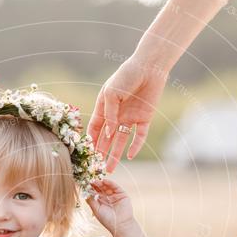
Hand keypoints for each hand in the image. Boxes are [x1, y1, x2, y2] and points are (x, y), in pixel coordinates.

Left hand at [86, 178, 134, 235]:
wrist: (120, 225)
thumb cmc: (107, 220)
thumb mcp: (96, 210)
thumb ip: (91, 201)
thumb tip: (85, 193)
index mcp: (101, 202)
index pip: (96, 193)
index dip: (91, 188)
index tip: (85, 184)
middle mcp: (108, 197)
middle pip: (101, 188)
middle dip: (96, 184)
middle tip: (90, 180)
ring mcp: (115, 195)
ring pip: (108, 187)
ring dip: (102, 183)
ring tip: (96, 181)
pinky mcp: (122, 194)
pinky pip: (116, 187)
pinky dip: (110, 183)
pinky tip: (105, 181)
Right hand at [87, 56, 168, 172]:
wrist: (149, 68)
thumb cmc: (126, 76)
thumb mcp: (112, 93)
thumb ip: (109, 114)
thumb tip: (108, 134)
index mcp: (104, 107)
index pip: (94, 128)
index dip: (91, 140)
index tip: (87, 154)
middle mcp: (116, 115)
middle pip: (106, 138)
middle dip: (101, 152)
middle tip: (97, 167)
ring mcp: (130, 118)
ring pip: (121, 141)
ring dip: (115, 154)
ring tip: (110, 168)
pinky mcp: (144, 119)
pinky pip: (139, 136)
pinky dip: (135, 146)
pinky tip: (130, 156)